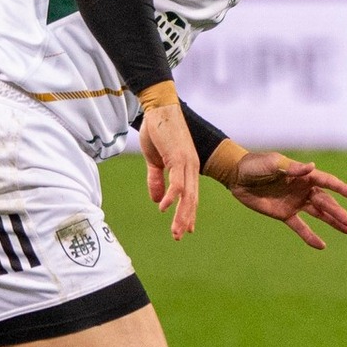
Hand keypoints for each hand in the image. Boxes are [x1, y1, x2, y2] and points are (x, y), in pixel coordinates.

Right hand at [139, 103, 199, 239]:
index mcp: (187, 168)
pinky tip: (166, 208)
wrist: (158, 110)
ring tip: (176, 231)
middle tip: (181, 236)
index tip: (187, 229)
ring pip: (187, 194)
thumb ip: (156, 180)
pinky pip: (176, 181)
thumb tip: (157, 201)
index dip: (189, 212)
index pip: (191, 195)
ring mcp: (187, 162)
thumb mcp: (154, 160)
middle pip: (192, 199)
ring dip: (181, 214)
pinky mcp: (179, 157)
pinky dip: (172, 196)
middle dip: (186, 219)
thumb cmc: (157, 132)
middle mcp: (191, 167)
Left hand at [224, 152, 346, 249]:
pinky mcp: (284, 214)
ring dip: (332, 221)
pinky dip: (310, 236)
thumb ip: (291, 168)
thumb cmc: (255, 165)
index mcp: (303, 175)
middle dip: (337, 212)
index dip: (341, 188)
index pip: (326, 181)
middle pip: (325, 201)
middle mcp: (303, 189)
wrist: (236, 177)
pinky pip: (300, 227)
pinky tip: (321, 245)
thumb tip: (312, 167)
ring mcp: (295, 202)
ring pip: (318, 213)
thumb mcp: (272, 163)